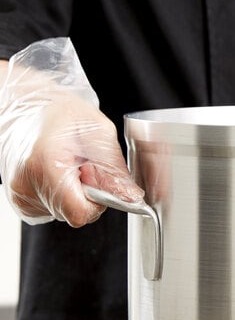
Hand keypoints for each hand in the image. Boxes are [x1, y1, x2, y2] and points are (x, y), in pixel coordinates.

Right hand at [0, 38, 143, 226]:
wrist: (28, 106)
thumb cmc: (61, 113)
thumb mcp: (99, 133)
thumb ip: (115, 171)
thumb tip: (131, 197)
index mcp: (47, 165)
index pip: (81, 212)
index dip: (97, 201)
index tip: (97, 181)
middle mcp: (27, 184)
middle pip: (72, 213)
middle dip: (86, 195)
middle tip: (81, 167)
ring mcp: (20, 195)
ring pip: (63, 212)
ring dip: (73, 194)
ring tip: (66, 166)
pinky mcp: (19, 200)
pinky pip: (51, 209)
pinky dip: (60, 195)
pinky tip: (56, 173)